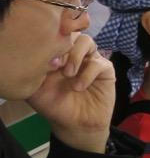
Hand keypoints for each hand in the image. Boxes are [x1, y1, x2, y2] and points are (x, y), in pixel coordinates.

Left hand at [27, 34, 113, 152]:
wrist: (75, 125)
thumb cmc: (55, 106)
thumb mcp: (36, 88)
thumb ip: (36, 69)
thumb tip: (43, 53)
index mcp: (55, 55)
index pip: (53, 35)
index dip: (50, 40)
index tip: (45, 59)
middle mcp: (72, 53)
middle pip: (70, 32)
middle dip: (62, 46)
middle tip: (56, 65)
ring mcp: (89, 59)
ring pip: (86, 41)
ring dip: (75, 55)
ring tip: (68, 74)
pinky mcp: (105, 69)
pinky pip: (98, 62)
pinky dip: (88, 74)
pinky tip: (79, 87)